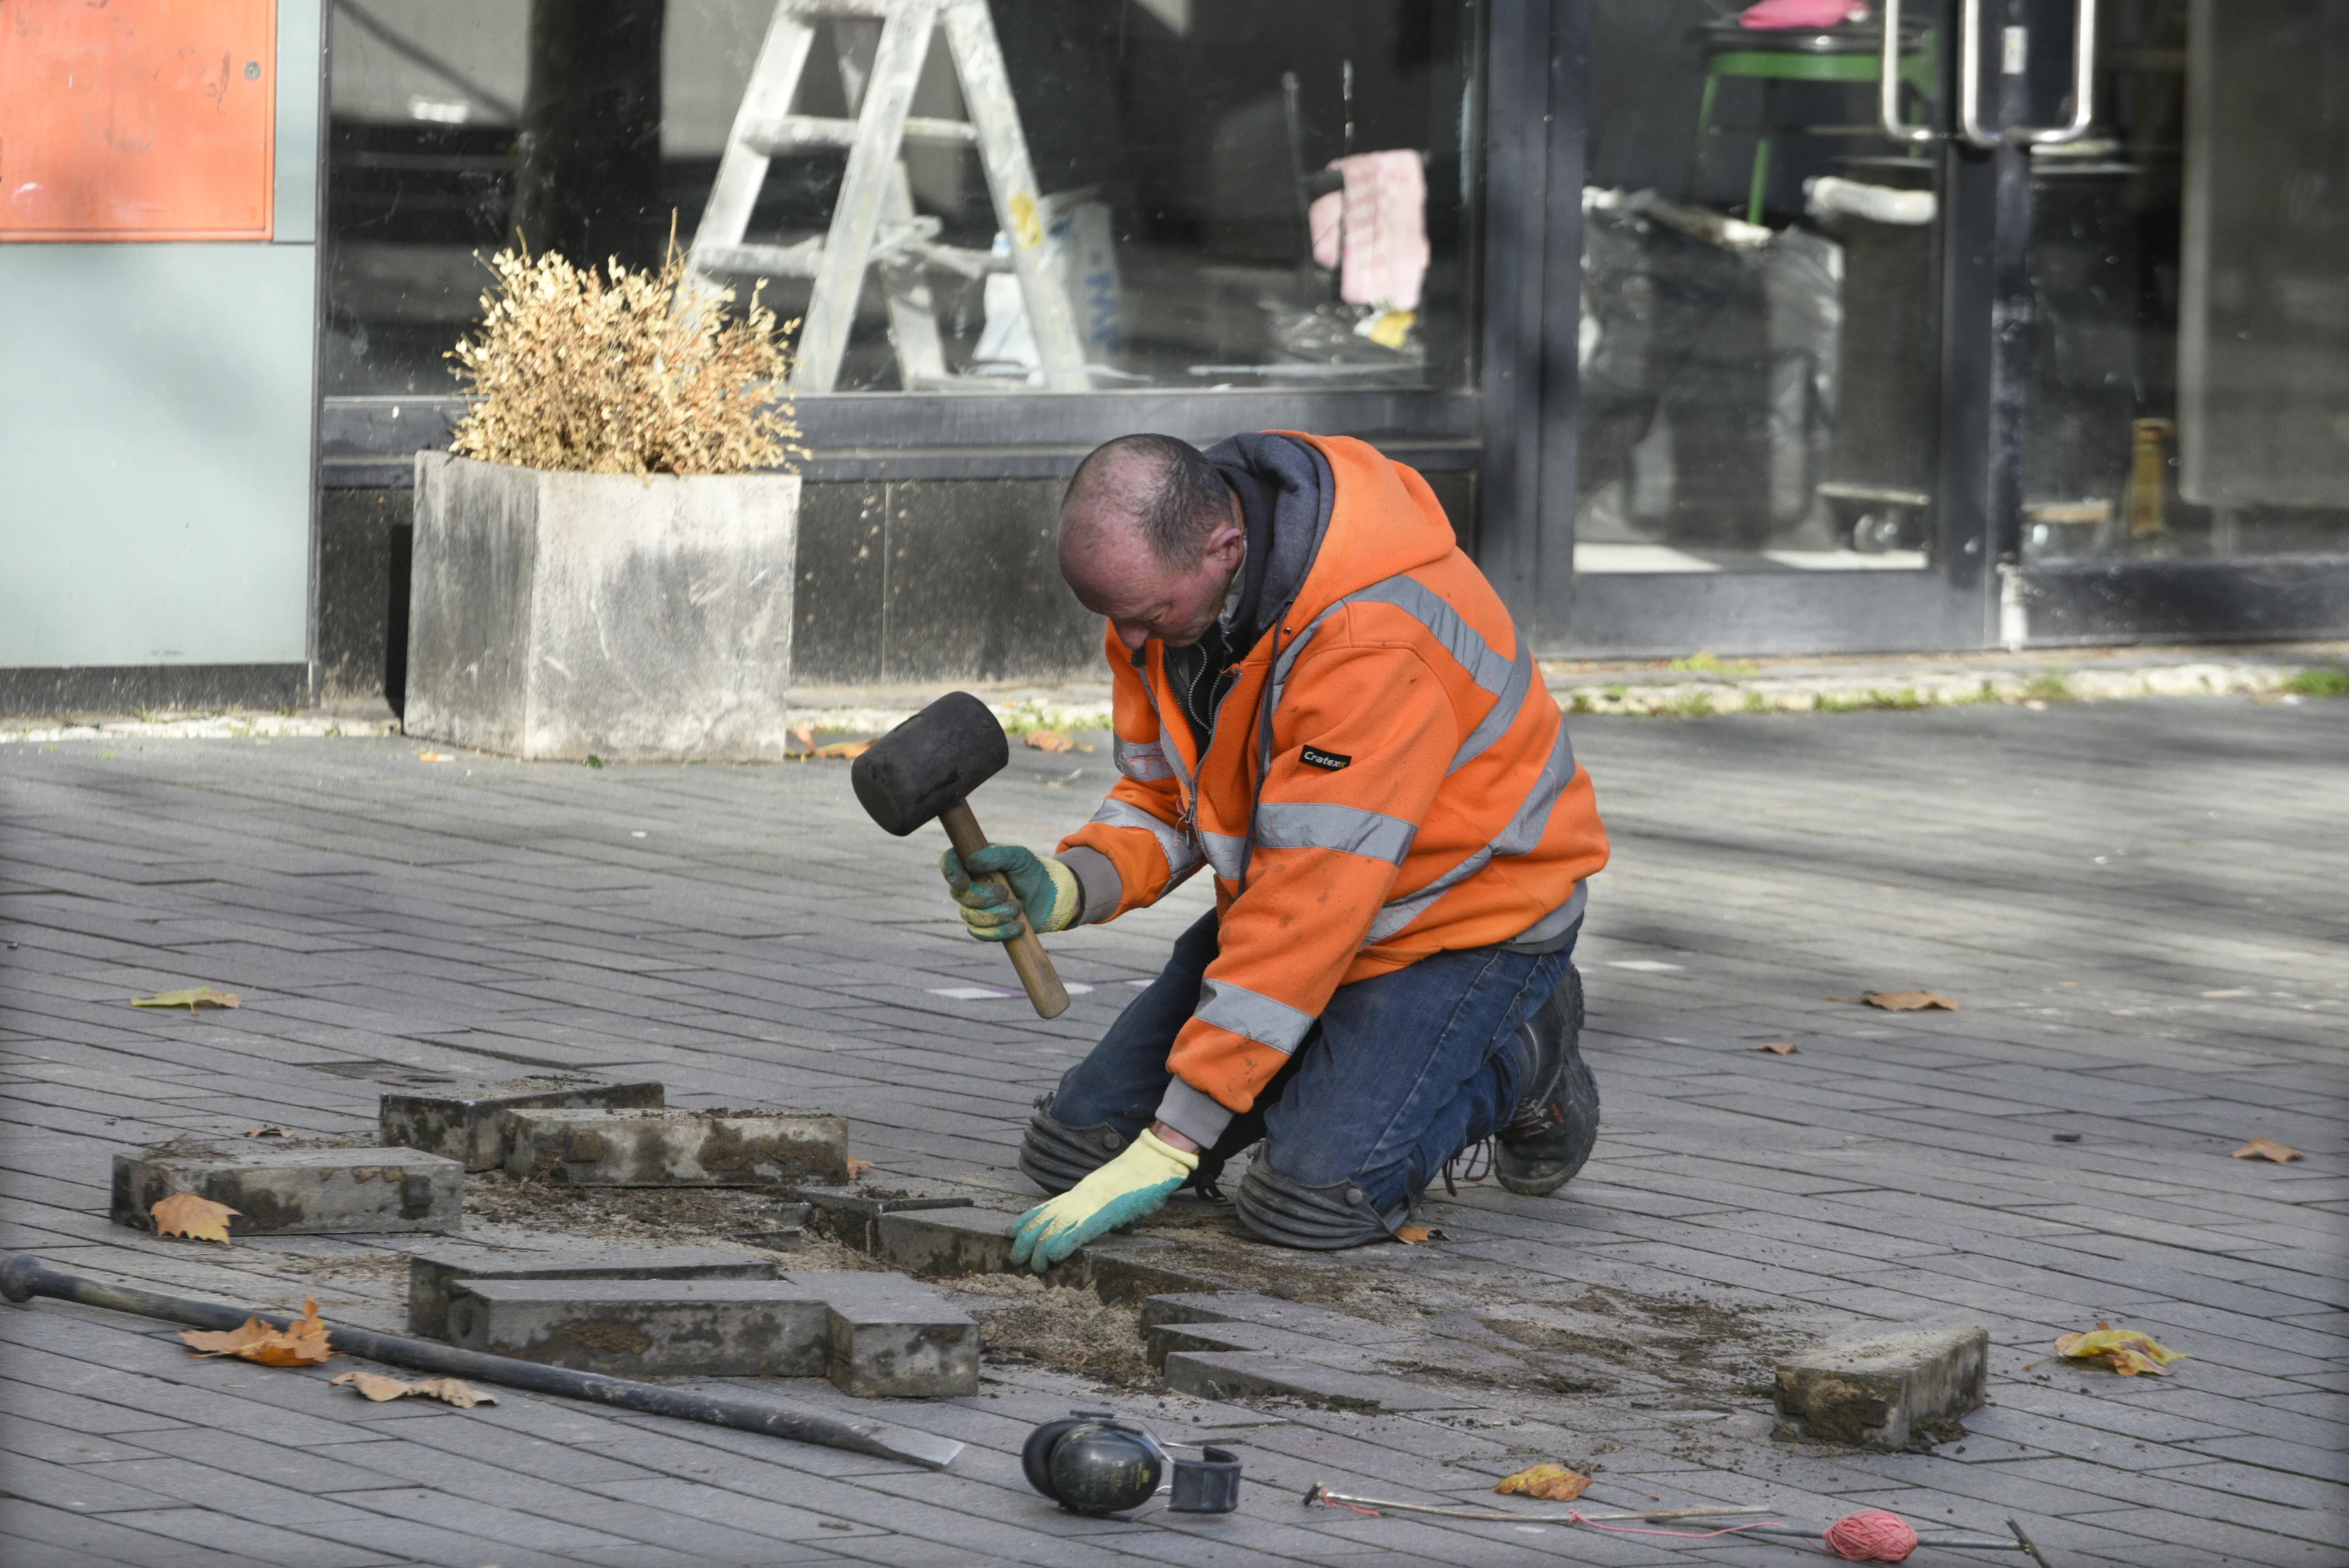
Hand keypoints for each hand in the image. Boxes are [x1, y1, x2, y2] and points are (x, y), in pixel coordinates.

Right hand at [940, 845, 1077, 941]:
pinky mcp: (985, 927)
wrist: (1050, 896)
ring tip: (1018, 907)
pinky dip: (1001, 931)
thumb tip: (970, 862)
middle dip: (985, 897)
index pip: (949, 863)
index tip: (964, 882)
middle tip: (1007, 893)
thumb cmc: (1031, 870)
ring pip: (972, 917)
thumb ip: (996, 855)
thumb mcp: (1018, 856)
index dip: (950, 873)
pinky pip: (981, 934)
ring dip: (998, 915)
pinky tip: (1018, 926)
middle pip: (960, 895)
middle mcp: (968, 885)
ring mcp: (975, 907)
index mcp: (972, 863)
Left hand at [1007, 1129, 1196, 1270]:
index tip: (1010, 1233)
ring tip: (1033, 1265)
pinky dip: (1066, 1244)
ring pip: (1058, 1226)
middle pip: (1046, 1218)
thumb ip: (1116, 1211)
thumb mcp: (1121, 1197)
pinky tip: (1055, 1257)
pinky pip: (1082, 1230)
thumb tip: (1122, 1227)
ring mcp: (1093, 1203)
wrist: (1155, 1159)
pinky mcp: (1108, 1212)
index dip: (1027, 1220)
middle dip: (1027, 1239)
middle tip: (1015, 1259)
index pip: (1048, 1206)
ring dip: (1042, 1248)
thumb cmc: (1143, 1177)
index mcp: (1084, 1192)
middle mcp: (1082, 1196)